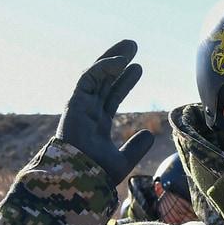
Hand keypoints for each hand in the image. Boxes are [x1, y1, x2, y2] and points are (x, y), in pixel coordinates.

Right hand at [57, 39, 154, 185]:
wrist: (80, 178)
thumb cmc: (97, 174)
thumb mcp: (124, 160)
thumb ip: (136, 147)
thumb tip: (149, 134)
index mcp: (97, 124)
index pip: (112, 95)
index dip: (124, 81)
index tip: (138, 67)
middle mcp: (88, 112)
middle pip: (104, 80)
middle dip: (118, 63)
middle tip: (133, 47)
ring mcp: (81, 107)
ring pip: (96, 75)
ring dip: (112, 58)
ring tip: (130, 45)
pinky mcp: (74, 103)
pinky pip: (88, 79)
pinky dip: (103, 68)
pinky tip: (119, 60)